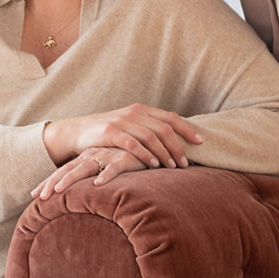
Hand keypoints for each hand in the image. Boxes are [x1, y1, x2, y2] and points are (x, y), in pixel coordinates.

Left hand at [31, 147, 147, 199]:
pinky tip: (97, 185)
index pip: (64, 170)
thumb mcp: (107, 169)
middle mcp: (94, 155)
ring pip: (86, 168)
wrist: (152, 147)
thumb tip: (80, 199)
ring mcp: (109, 156)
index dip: (49, 181)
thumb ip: (95, 180)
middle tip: (39, 197)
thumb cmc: (128, 161)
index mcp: (88, 158)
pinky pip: (115, 167)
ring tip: (58, 192)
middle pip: (68, 170)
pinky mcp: (127, 158)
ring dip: (71, 180)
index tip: (34, 195)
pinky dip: (106, 176)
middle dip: (52, 183)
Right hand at [44, 103, 203, 168]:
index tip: (200, 142)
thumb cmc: (108, 133)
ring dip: (164, 153)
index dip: (187, 129)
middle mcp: (134, 113)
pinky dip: (145, 154)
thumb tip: (174, 143)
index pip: (170, 118)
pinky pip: (132, 143)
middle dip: (178, 147)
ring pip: (151, 136)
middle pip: (164, 129)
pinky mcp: (110, 132)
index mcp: (142, 110)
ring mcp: (122, 121)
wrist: (78, 131)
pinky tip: (153, 164)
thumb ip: (148, 130)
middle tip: (185, 163)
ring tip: (172, 167)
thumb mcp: (130, 126)